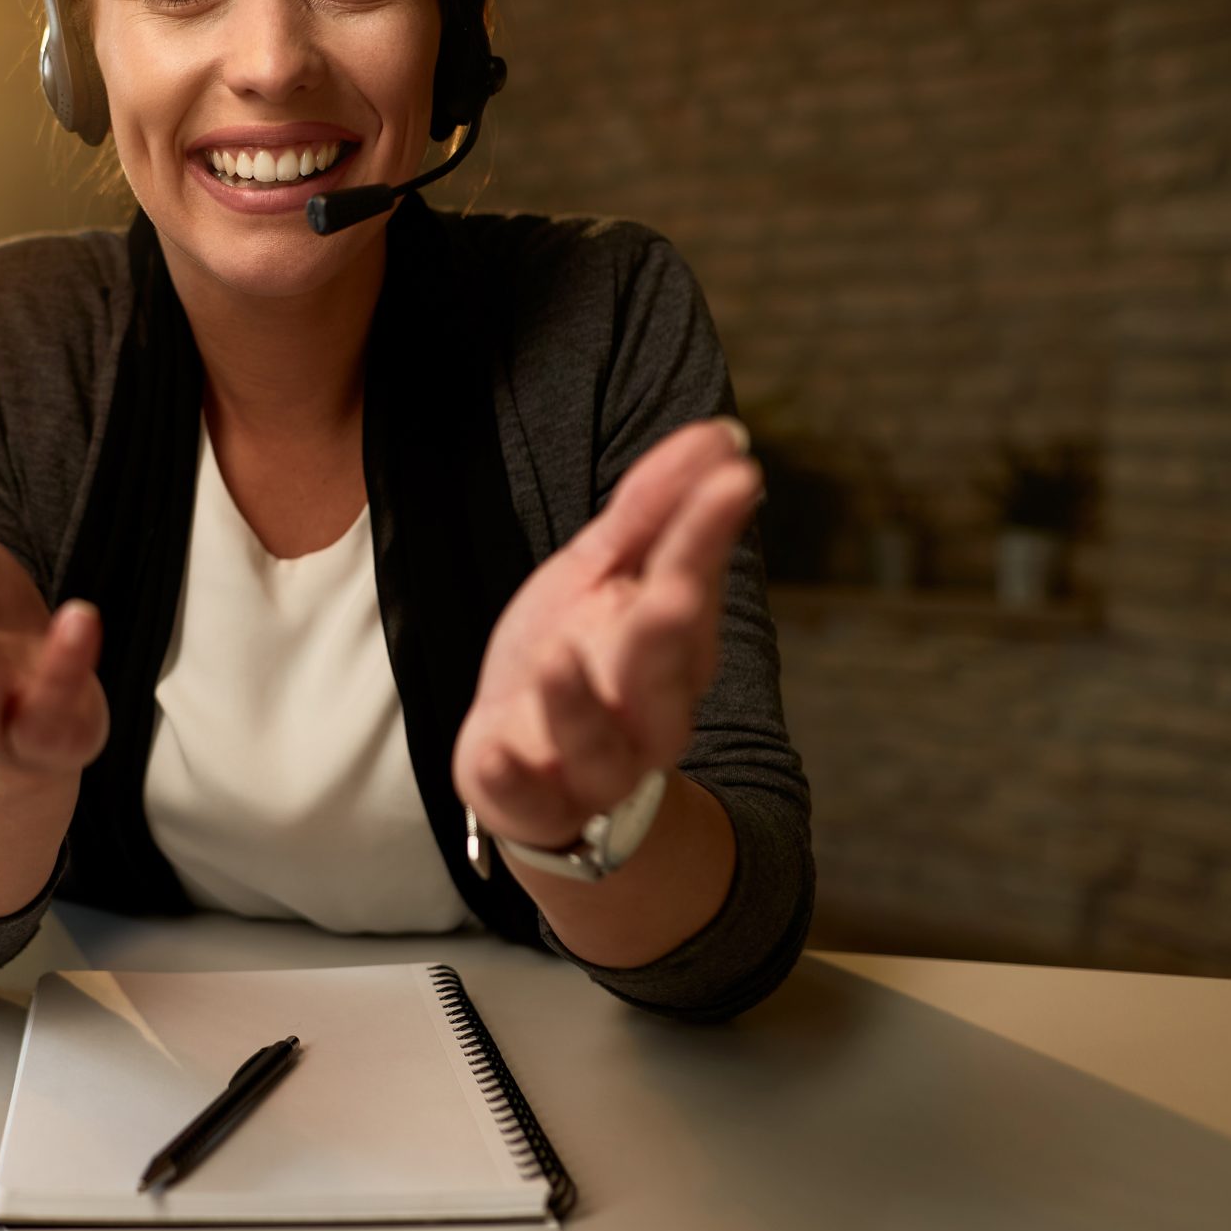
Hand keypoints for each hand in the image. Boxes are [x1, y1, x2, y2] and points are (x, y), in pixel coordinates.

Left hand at [454, 417, 762, 850]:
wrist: (529, 766)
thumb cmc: (579, 655)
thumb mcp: (602, 571)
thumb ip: (653, 507)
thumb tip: (721, 432)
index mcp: (670, 646)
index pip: (690, 580)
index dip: (707, 534)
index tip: (735, 477)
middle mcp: (645, 710)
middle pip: (660, 674)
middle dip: (665, 634)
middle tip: (670, 592)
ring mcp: (591, 762)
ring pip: (597, 744)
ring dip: (577, 705)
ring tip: (558, 660)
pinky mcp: (533, 799)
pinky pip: (528, 796)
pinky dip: (511, 777)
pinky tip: (495, 754)